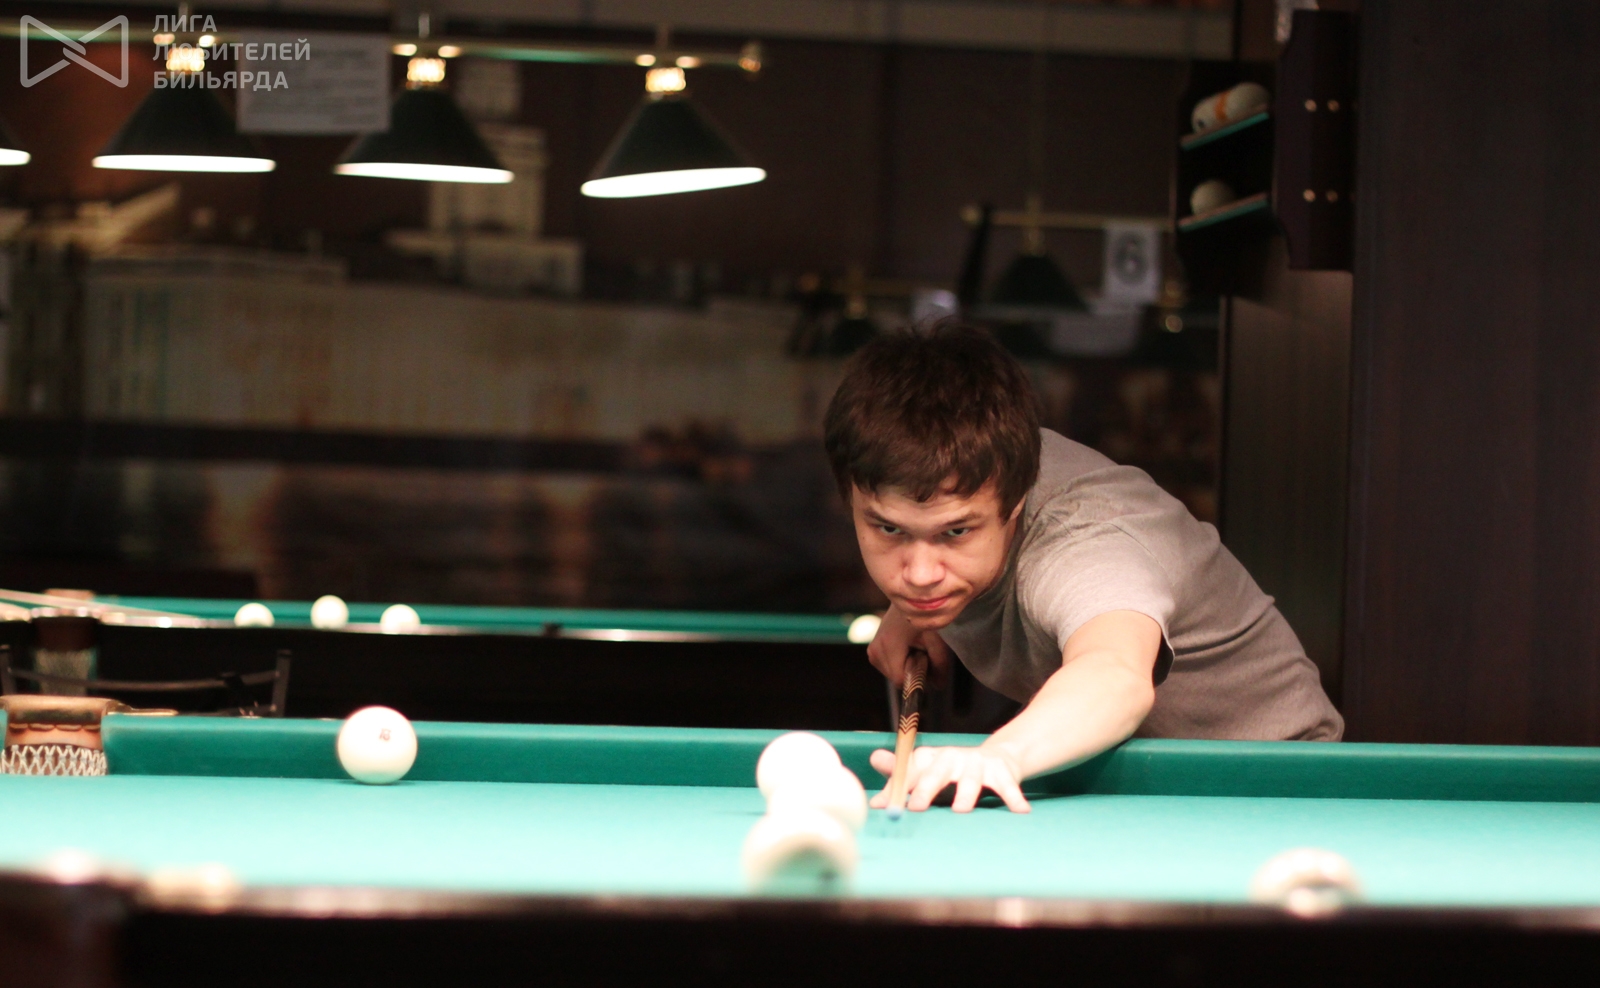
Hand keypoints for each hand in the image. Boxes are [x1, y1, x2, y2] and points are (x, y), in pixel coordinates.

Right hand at [866, 607, 952, 688]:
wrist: (910, 597)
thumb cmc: (925, 616)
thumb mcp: (938, 639)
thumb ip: (940, 665)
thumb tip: (939, 687)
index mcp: (889, 645)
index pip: (900, 680)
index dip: (917, 677)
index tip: (927, 661)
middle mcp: (875, 649)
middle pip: (896, 678)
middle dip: (912, 671)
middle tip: (922, 650)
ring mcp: (872, 649)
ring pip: (892, 674)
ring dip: (906, 666)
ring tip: (915, 646)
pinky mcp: (872, 649)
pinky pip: (888, 667)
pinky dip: (899, 662)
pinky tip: (906, 646)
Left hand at [868, 744, 1029, 813]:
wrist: (995, 757)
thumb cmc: (950, 771)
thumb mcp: (924, 770)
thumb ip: (899, 778)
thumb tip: (873, 795)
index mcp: (931, 758)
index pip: (910, 771)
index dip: (897, 788)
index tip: (886, 806)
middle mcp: (952, 757)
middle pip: (936, 773)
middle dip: (926, 789)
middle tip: (916, 807)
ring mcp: (977, 764)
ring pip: (970, 780)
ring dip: (965, 794)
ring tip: (961, 810)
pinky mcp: (1002, 771)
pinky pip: (1008, 786)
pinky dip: (1014, 798)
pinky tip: (1020, 811)